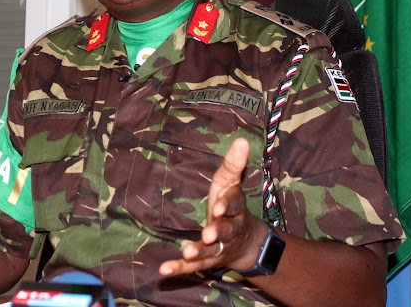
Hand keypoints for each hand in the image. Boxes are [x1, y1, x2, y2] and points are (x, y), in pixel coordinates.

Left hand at [159, 138, 264, 275]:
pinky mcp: (207, 261)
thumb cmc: (230, 205)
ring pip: (212, 251)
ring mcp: (219, 247)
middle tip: (209, 234)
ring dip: (200, 251)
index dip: (227, 205)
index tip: (219, 206)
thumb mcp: (230, 183)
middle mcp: (230, 229)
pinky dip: (180, 268)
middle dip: (218, 231)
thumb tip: (243, 140)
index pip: (234, 204)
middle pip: (226, 230)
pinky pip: (193, 266)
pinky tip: (165, 270)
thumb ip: (234, 164)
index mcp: (235, 207)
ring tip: (188, 252)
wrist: (246, 244)